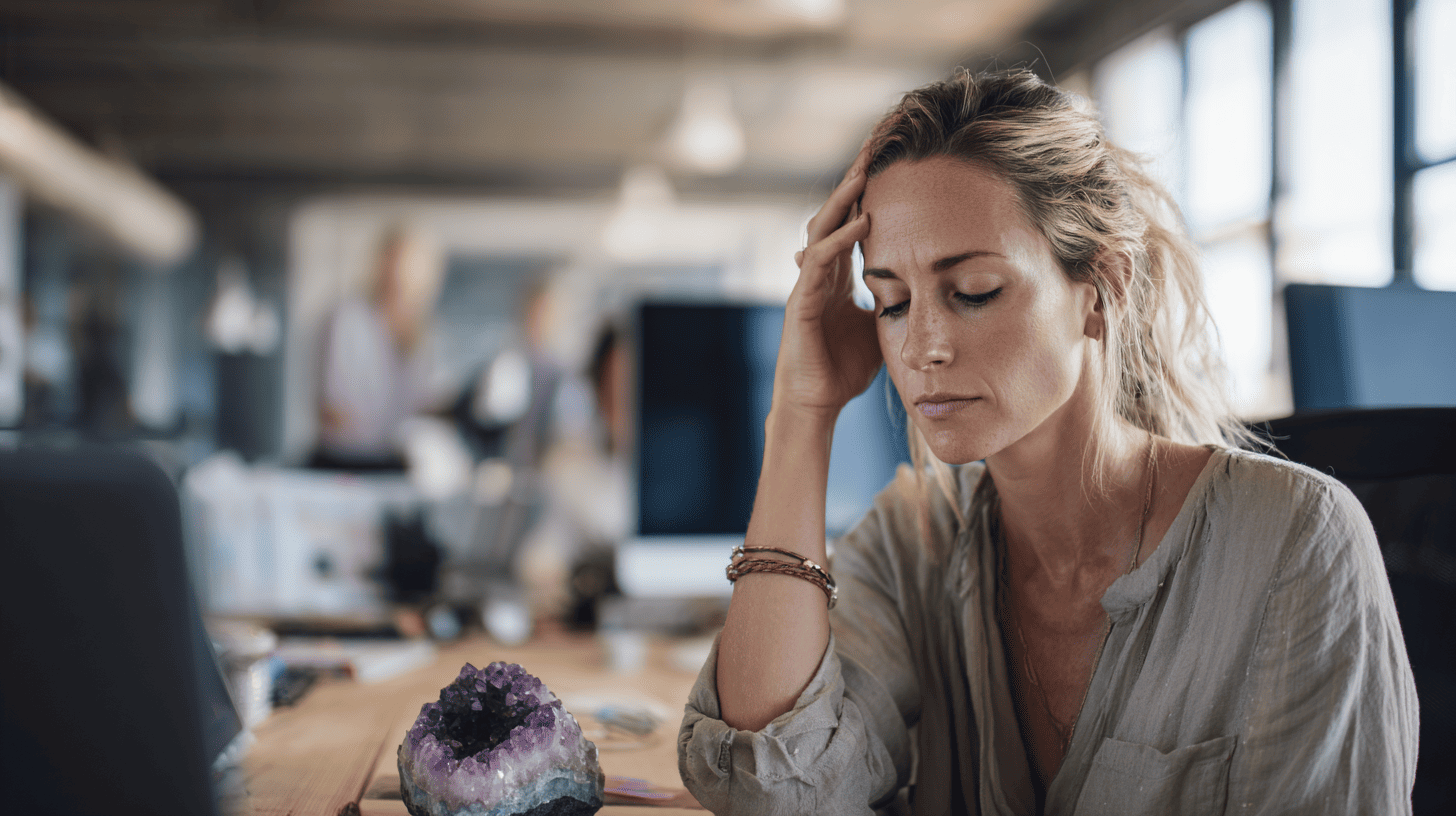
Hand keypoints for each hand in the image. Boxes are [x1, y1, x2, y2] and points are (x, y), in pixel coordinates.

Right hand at [774, 146, 881, 420]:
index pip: (851, 220)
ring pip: (821, 229)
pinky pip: (818, 262)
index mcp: (836, 274)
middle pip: (834, 213)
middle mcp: (818, 272)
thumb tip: (924, 283)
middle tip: (874, 144)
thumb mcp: (880, 324)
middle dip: (853, 180)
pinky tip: (863, 222)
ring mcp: (806, 284)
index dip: (868, 190)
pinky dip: (840, 240)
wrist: (817, 402)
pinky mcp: (799, 302)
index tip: (891, 159)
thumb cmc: (845, 367)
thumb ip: (893, 299)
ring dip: (843, 200)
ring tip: (866, 171)